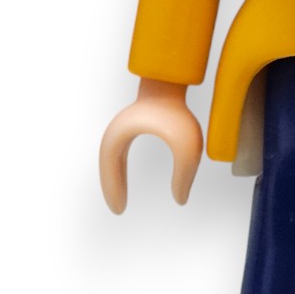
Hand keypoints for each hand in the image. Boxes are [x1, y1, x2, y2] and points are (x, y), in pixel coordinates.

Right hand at [98, 79, 202, 212]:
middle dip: (111, 189)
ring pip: (110, 162)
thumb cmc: (177, 111)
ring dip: (114, 180)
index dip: (113, 190)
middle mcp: (115, 133)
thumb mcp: (187, 148)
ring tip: (120, 201)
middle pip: (107, 167)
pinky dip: (118, 171)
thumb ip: (185, 175)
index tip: (120, 210)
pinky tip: (124, 183)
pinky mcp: (130, 127)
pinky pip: (118, 155)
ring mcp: (121, 129)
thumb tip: (181, 200)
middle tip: (118, 210)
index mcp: (120, 136)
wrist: (171, 82)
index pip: (111, 169)